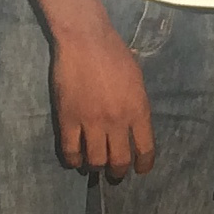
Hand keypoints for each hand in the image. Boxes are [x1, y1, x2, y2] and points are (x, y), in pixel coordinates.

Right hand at [51, 16, 154, 177]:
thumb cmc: (114, 54)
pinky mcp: (68, 119)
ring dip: (96, 167)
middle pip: (120, 161)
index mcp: (138, 110)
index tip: (140, 170)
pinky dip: (73, 161)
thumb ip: (137, 104)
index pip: (145, 149)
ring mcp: (91, 122)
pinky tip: (75, 161)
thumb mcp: (137, 80)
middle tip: (115, 173)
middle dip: (118, 172)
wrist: (85, 40)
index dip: (143, 165)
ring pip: (95, 161)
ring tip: (94, 166)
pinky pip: (70, 151)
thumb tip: (136, 123)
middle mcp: (117, 121)